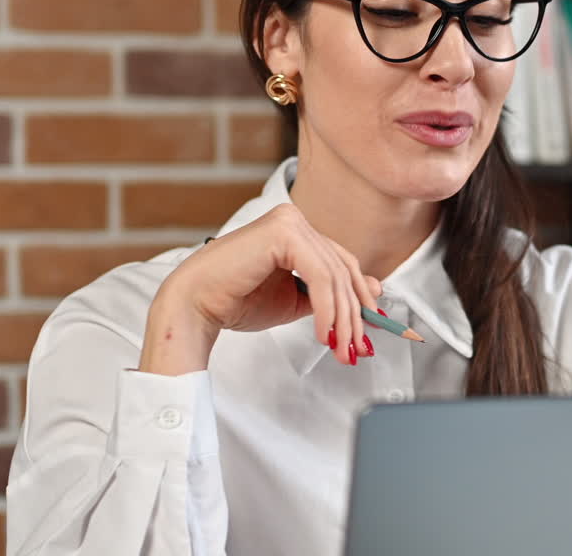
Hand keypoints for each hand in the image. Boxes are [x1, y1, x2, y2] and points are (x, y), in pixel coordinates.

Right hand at [152, 204, 379, 366]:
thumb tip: (377, 291)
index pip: (343, 264)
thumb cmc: (236, 301)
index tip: (371, 332)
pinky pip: (319, 275)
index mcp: (298, 232)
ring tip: (341, 349)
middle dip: (354, 316)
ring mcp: (289, 222)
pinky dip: (326, 308)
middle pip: (343, 270)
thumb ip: (330, 295)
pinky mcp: (282, 231)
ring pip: (335, 275)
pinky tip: (322, 333)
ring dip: (342, 319)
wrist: (195, 305)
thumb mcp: (296, 301)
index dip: (360, 300)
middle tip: (357, 350)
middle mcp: (294, 220)